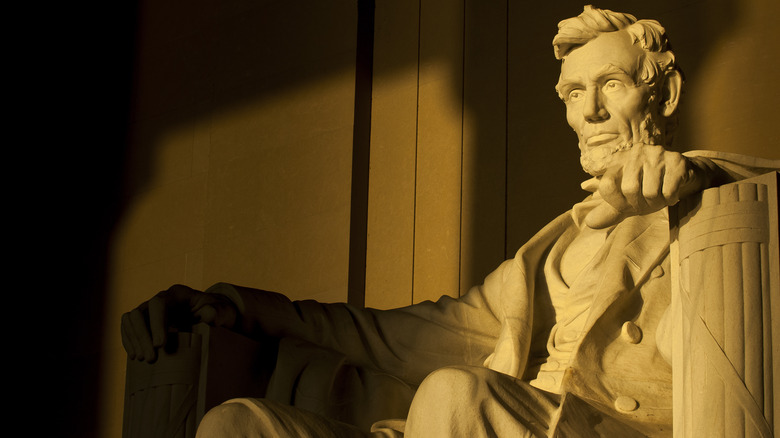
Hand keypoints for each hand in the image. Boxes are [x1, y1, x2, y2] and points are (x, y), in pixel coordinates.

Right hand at [121, 284, 238, 362]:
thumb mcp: (224, 311)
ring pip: (131, 319)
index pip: (159, 304)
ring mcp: (150, 310)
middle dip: (142, 336)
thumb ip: (218, 312)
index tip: (160, 345)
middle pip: (140, 312)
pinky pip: (129, 327)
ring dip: (134, 340)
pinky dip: (130, 341)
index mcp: (178, 294)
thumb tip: (207, 315)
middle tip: (151, 358)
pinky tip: (135, 356)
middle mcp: (160, 299)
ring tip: (143, 359)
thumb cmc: (218, 312)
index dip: (156, 323)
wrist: (213, 315)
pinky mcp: (146, 322)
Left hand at [582, 144, 707, 228]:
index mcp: (620, 161)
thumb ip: (609, 211)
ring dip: (657, 202)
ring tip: (660, 196)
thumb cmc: (651, 189)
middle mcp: (636, 153)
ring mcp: (657, 154)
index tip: (628, 203)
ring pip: (650, 192)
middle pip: (629, 189)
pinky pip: (668, 191)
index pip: (606, 185)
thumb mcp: (627, 201)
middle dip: (640, 204)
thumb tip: (589, 223)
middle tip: (648, 201)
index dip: (618, 202)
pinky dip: (671, 199)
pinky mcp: (677, 161)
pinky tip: (672, 193)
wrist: (684, 178)